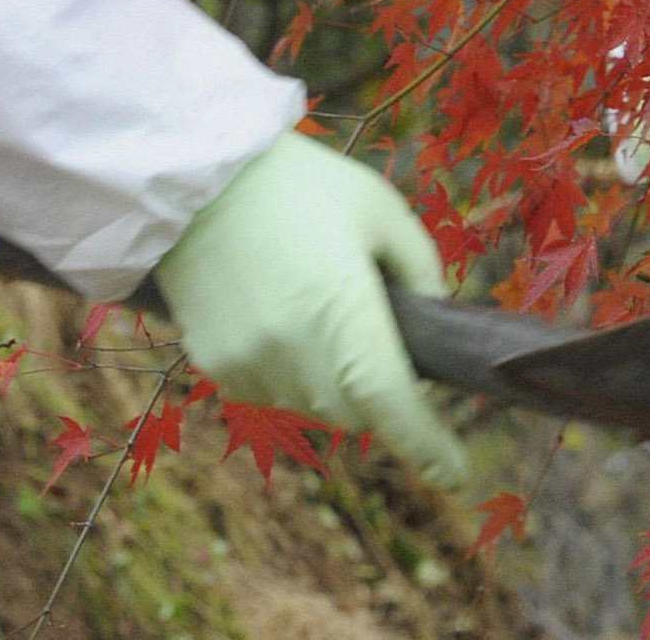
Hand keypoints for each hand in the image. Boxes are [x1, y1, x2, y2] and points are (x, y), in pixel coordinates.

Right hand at [151, 133, 467, 485]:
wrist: (193, 176)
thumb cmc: (300, 184)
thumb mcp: (380, 209)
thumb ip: (419, 269)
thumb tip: (433, 316)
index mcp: (344, 313)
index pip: (391, 405)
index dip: (428, 447)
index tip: (456, 472)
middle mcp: (294, 353)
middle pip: (355, 412)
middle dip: (375, 391)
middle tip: (373, 337)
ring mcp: (248, 363)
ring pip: (309, 405)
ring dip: (327, 381)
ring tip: (314, 312)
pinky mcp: (213, 364)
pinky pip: (266, 390)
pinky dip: (284, 371)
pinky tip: (275, 316)